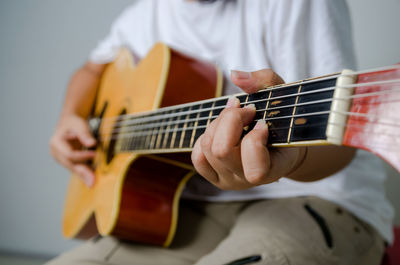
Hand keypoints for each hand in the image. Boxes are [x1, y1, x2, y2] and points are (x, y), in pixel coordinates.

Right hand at [50, 114, 96, 186]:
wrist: (70, 123)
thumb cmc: (74, 123)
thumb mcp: (79, 124)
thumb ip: (85, 134)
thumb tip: (92, 144)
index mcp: (56, 143)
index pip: (69, 154)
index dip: (82, 156)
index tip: (94, 154)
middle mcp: (56, 153)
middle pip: (70, 164)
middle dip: (82, 172)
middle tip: (93, 181)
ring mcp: (60, 158)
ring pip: (73, 168)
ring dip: (83, 175)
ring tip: (93, 182)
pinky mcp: (67, 162)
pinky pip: (76, 168)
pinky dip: (83, 173)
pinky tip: (91, 179)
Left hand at [191, 69, 305, 189]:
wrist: (281, 147)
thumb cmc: (283, 120)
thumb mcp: (282, 96)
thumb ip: (264, 81)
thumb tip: (235, 76)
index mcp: (272, 171)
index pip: (255, 168)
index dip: (254, 138)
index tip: (263, 122)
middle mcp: (247, 180)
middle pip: (221, 150)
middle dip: (230, 120)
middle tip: (245, 110)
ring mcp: (228, 180)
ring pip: (207, 147)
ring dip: (218, 123)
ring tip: (234, 115)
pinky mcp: (213, 176)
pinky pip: (197, 157)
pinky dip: (205, 138)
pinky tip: (221, 130)